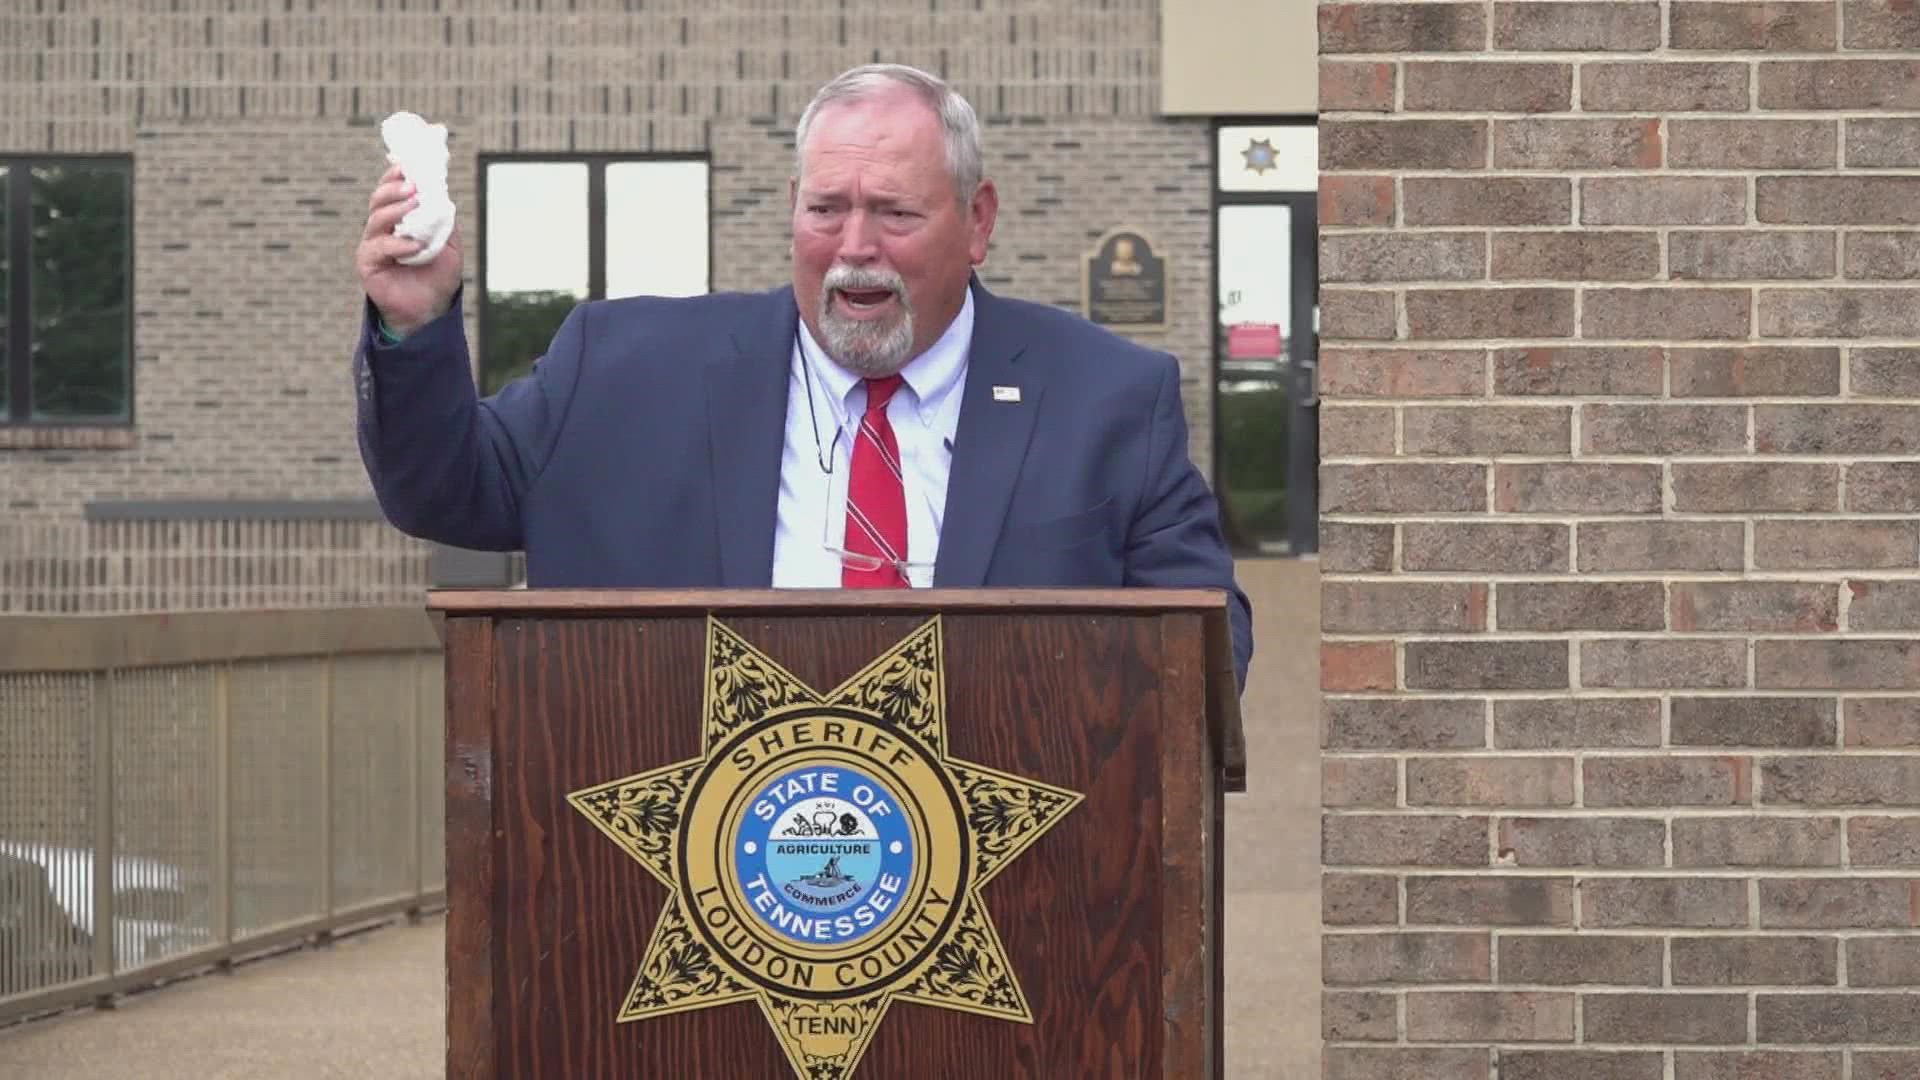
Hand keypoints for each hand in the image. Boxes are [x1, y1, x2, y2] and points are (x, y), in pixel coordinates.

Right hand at [356, 164, 461, 336]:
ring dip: (396, 209)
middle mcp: (382, 229)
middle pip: (378, 200)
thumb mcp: (449, 244)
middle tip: (413, 186)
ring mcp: (373, 245)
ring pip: (376, 218)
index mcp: (398, 219)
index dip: (396, 177)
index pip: (391, 191)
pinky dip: (397, 244)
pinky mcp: (368, 263)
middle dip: (394, 189)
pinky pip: (379, 247)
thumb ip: (445, 221)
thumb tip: (443, 196)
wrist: (430, 309)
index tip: (409, 166)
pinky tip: (415, 246)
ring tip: (415, 204)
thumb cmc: (437, 276)